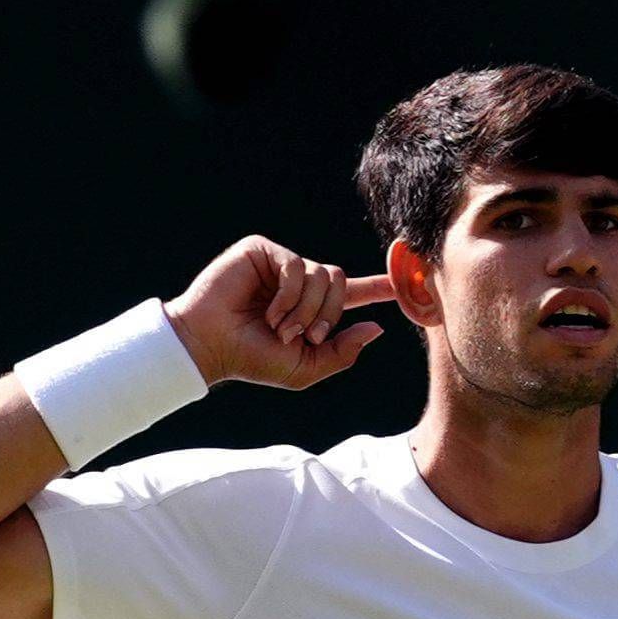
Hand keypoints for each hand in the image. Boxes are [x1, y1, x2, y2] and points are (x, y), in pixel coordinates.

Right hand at [165, 236, 395, 390]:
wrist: (212, 347)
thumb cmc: (252, 360)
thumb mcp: (305, 368)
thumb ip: (342, 352)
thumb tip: (377, 328)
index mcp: (310, 307)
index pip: (351, 293)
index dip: (377, 287)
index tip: (405, 281)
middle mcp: (298, 282)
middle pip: (339, 281)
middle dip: (327, 315)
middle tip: (304, 337)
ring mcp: (280, 264)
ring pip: (321, 275)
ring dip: (305, 310)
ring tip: (280, 328)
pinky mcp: (263, 251)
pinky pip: (297, 266)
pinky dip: (289, 296)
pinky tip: (270, 312)